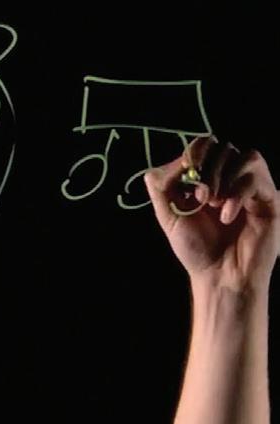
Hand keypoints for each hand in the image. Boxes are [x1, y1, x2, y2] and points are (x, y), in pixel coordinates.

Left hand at [144, 136, 278, 292]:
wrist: (219, 276)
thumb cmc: (196, 249)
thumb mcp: (169, 216)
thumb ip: (160, 189)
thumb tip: (156, 167)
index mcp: (207, 179)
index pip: (205, 145)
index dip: (195, 153)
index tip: (186, 176)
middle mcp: (231, 178)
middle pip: (224, 146)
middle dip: (208, 169)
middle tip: (200, 198)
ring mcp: (252, 186)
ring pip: (245, 156)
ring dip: (224, 178)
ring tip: (213, 206)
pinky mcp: (269, 198)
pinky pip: (257, 176)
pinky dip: (238, 194)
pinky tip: (227, 216)